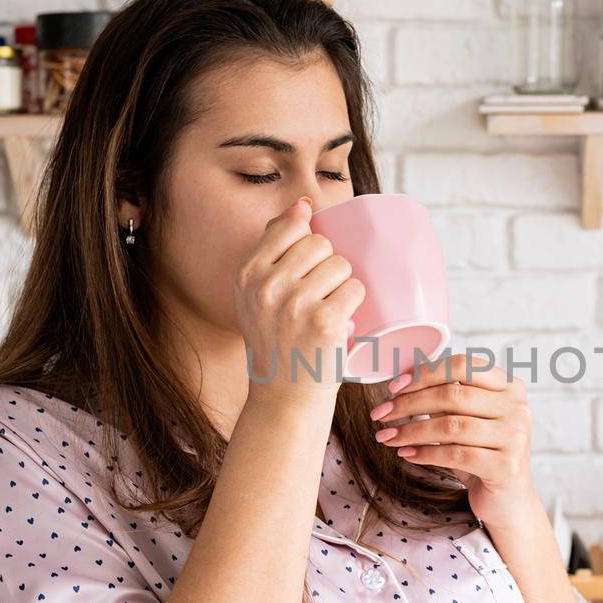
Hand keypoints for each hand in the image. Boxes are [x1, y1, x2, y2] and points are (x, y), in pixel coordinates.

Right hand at [234, 196, 364, 400]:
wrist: (284, 397)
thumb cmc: (277, 341)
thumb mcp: (256, 294)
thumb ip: (273, 247)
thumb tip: (303, 204)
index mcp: (247, 273)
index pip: (290, 226)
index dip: (307, 242)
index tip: (305, 270)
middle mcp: (266, 286)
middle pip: (320, 244)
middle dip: (328, 266)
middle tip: (319, 297)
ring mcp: (295, 303)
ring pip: (341, 265)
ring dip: (343, 285)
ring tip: (329, 310)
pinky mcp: (324, 322)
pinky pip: (355, 289)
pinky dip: (356, 304)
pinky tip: (342, 321)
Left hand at [368, 353, 541, 531]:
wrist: (508, 500)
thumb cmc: (482, 454)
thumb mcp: (465, 420)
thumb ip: (444, 398)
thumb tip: (401, 382)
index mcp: (509, 385)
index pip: (462, 366)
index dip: (424, 373)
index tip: (393, 387)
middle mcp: (517, 407)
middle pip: (453, 394)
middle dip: (409, 403)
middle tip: (381, 414)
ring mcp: (514, 436)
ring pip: (452, 425)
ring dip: (411, 431)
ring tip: (387, 437)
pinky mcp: (506, 466)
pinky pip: (457, 454)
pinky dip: (426, 454)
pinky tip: (407, 455)